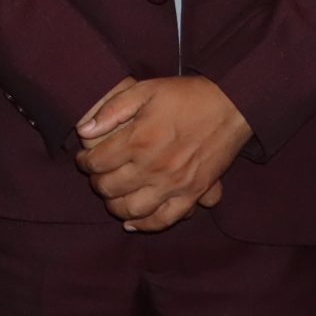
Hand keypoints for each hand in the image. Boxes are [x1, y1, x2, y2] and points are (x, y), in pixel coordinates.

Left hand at [75, 75, 251, 231]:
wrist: (231, 106)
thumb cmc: (186, 96)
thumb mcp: (145, 90)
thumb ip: (112, 110)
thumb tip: (83, 130)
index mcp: (138, 141)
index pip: (96, 162)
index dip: (84, 161)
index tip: (84, 158)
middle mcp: (154, 167)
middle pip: (109, 188)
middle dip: (96, 183)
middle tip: (97, 175)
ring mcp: (174, 185)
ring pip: (132, 210)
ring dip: (114, 206)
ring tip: (111, 196)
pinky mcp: (193, 194)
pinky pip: (165, 220)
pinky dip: (145, 225)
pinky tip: (133, 222)